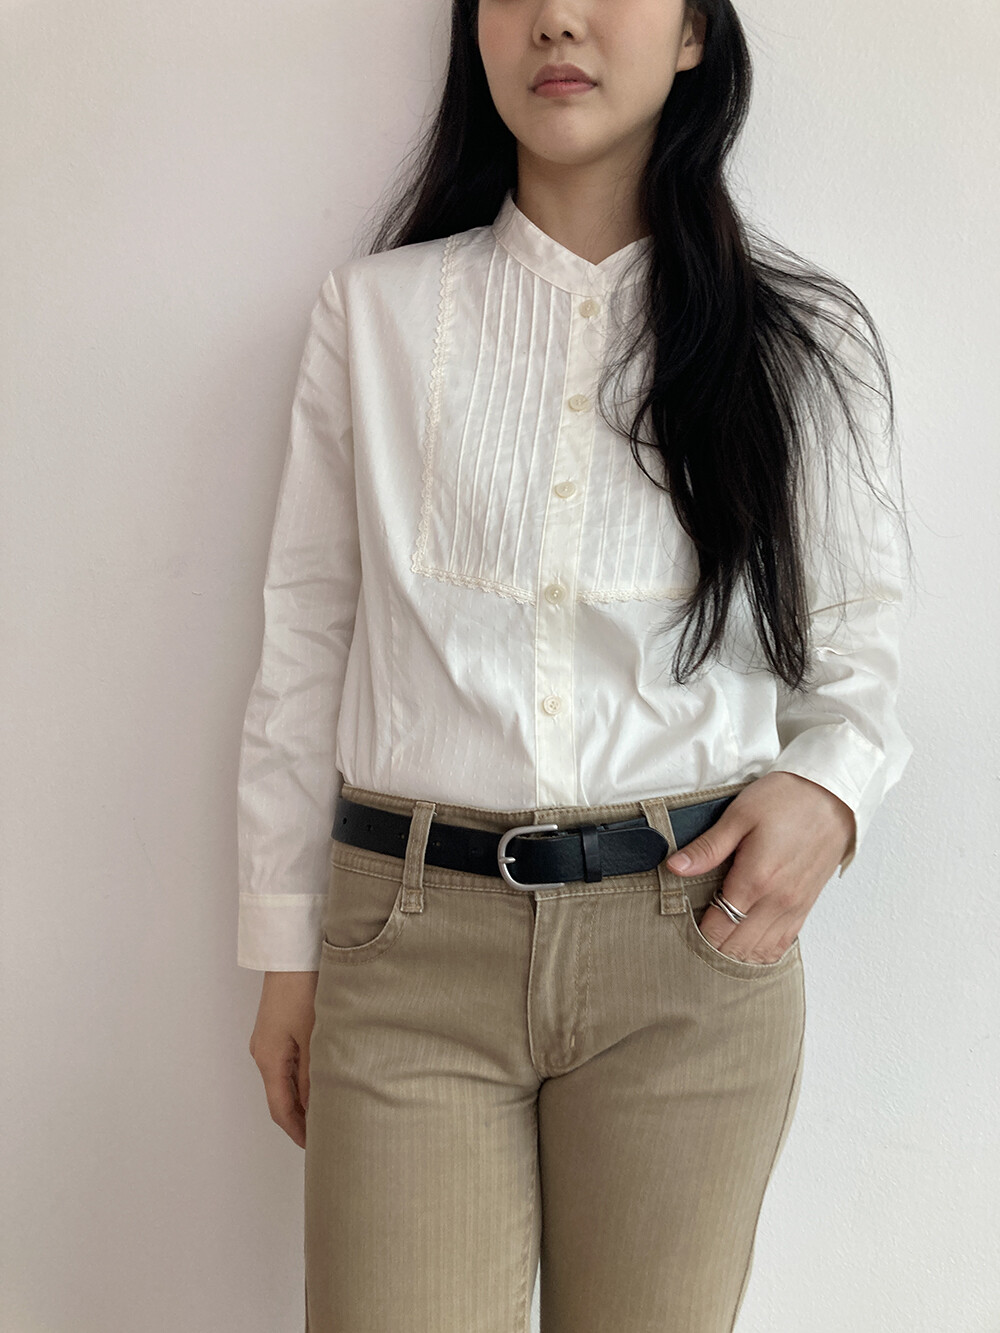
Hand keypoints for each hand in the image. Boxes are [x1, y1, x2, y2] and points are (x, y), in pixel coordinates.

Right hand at [249, 970, 319, 1148]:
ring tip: (328, 1109)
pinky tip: (321, 1079)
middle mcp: (263, 1054)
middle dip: (301, 1118)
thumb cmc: (303, 990)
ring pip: (285, 1080)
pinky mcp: (277, 1029)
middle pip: (280, 1097)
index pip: (281, 1110)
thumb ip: (313, 1076)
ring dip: (303, 1097)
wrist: (292, 954)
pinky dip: (302, 1078)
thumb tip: (315, 1109)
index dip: (297, 1131)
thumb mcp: (314, 1037)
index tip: (314, 1147)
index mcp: (269, 1059)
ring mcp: (268, 1041)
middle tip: (326, 1133)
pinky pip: (287, 1063)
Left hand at [665, 772, 854, 963]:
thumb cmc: (785, 799)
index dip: (697, 935)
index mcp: (756, 879)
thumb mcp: (739, 815)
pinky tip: (747, 945)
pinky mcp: (806, 905)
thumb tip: (675, 867)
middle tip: (693, 939)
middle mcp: (777, 900)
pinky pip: (783, 943)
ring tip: (716, 944)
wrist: (831, 793)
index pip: (719, 928)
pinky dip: (763, 951)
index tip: (682, 928)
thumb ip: (708, 848)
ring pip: (761, 951)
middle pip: (738, 947)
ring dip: (737, 954)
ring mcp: (795, 906)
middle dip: (713, 948)